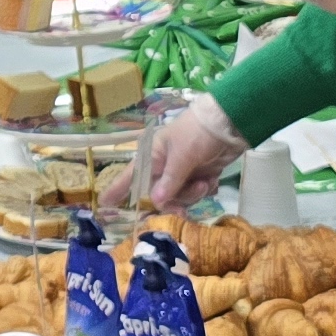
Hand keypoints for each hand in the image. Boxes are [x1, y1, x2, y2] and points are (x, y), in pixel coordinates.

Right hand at [128, 94, 246, 209]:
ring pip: (181, 196)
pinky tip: (212, 180)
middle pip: (160, 194)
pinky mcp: (200, 174)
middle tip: (183, 212)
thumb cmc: (198, 133)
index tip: (105, 203)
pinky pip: (197, 193)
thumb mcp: (182, 156)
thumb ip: (170, 181)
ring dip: (193, 194)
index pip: (132, 175)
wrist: (230, 124)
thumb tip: (157, 202)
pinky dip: (205, 189)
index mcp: (153, 155)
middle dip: (173, 202)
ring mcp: (184, 171)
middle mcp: (165, 165)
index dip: (118, 189)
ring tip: (205, 182)